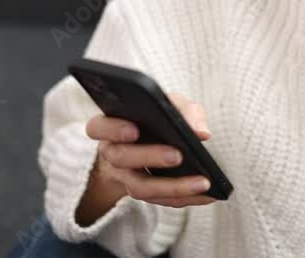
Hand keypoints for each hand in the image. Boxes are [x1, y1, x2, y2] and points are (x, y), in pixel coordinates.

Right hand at [85, 91, 216, 208]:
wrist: (149, 141)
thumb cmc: (157, 117)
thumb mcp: (170, 104)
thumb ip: (185, 110)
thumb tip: (201, 132)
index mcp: (111, 125)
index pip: (97, 127)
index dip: (112, 129)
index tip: (134, 130)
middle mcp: (112, 152)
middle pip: (121, 158)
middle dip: (150, 157)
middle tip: (178, 156)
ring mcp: (124, 176)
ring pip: (139, 187)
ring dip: (172, 186)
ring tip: (202, 182)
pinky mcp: (142, 192)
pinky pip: (160, 200)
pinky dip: (185, 197)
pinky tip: (207, 194)